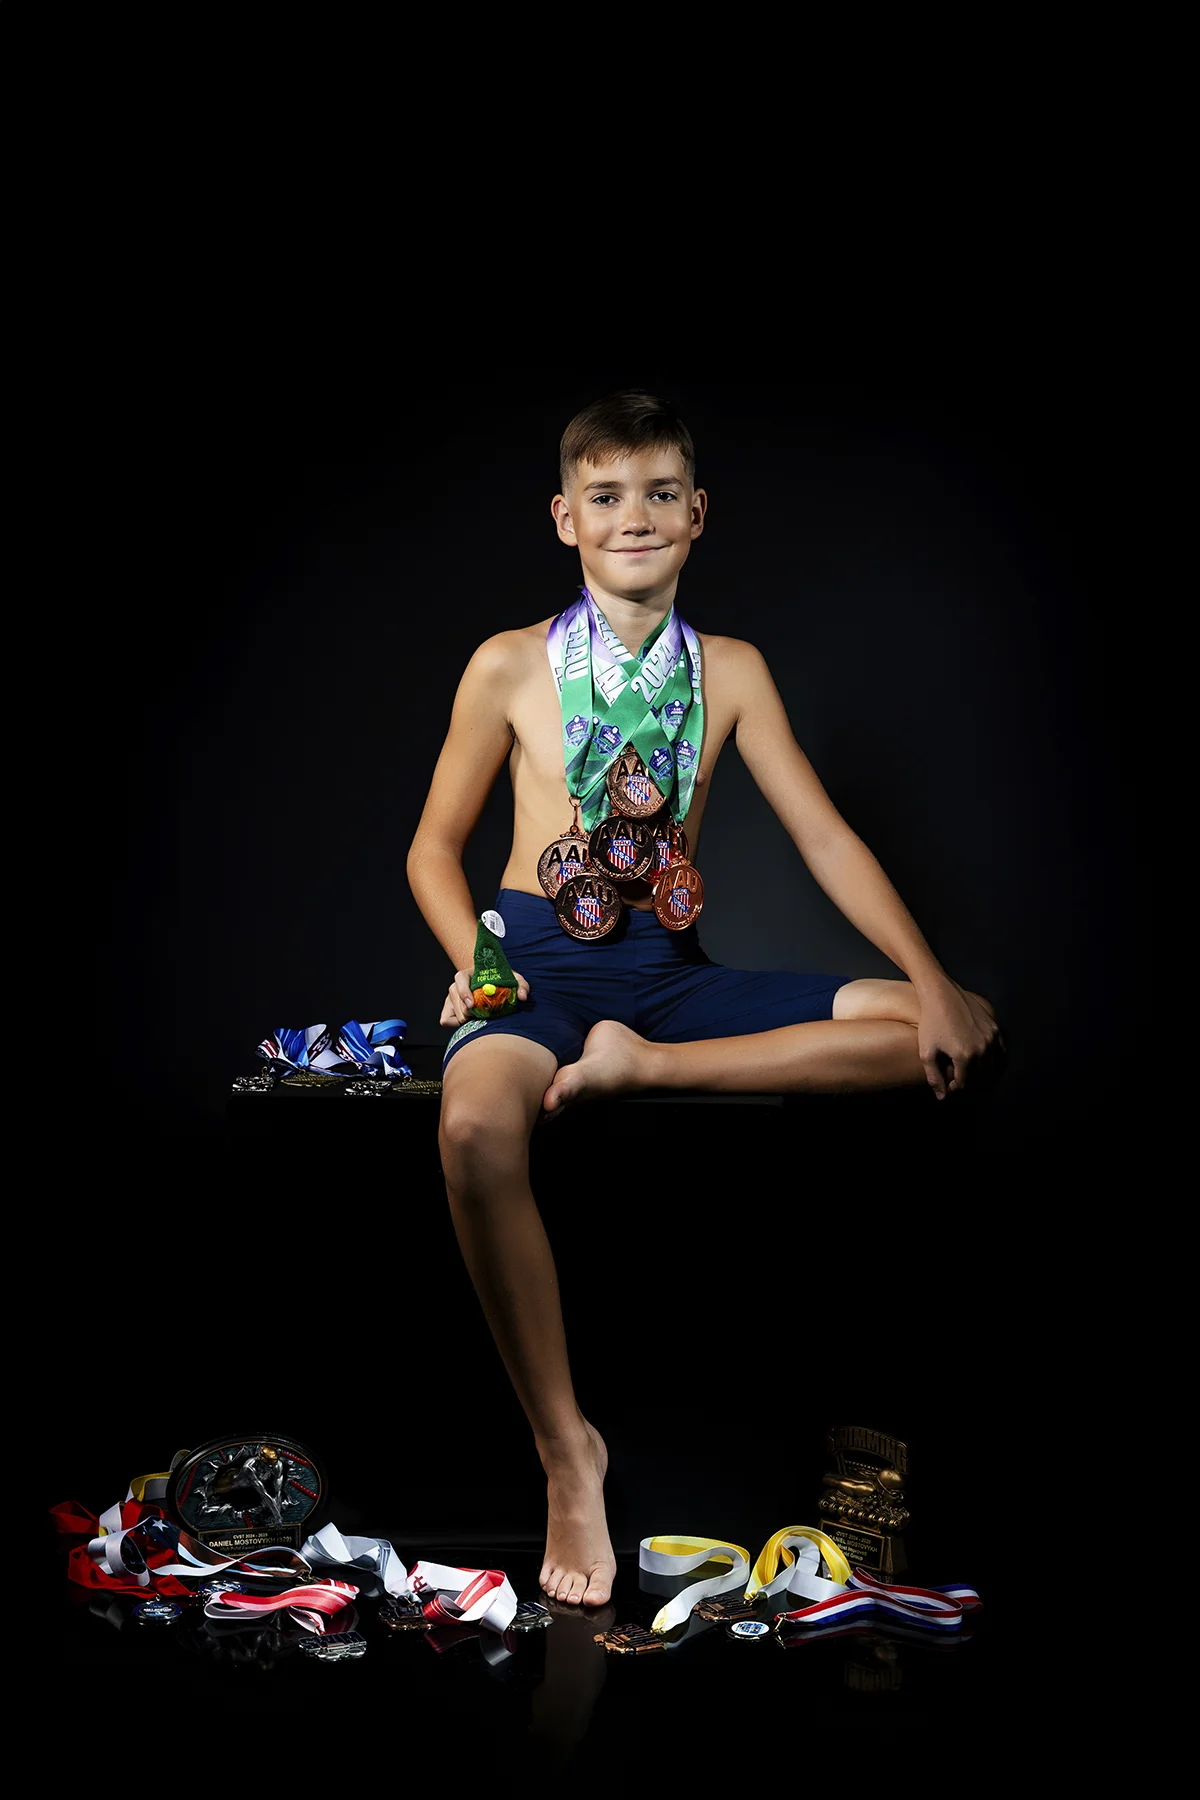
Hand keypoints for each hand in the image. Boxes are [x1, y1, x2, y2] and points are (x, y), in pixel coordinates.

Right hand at [439, 968, 529, 1026]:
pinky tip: (468, 1023)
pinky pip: (445, 1020)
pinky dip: (454, 1024)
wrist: (491, 987)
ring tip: (478, 1018)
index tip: (472, 1004)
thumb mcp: (513, 980)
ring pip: (452, 1011)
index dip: (464, 991)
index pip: (460, 978)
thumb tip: (523, 996)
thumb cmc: (501, 982)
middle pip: (455, 997)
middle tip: (479, 1016)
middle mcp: (457, 984)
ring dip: (465, 1018)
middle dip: (467, 1010)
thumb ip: (521, 986)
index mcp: (470, 973)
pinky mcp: (449, 1009)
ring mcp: (451, 997)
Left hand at [916, 980, 1004, 1098]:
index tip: (948, 1086)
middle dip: (970, 1083)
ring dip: (983, 1074)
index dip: (955, 1088)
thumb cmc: (930, 1023)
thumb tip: (942, 1097)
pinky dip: (996, 1061)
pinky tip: (985, 1064)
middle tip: (959, 1082)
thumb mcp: (926, 1052)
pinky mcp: (995, 1028)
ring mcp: (991, 1037)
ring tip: (971, 1075)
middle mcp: (982, 1048)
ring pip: (993, 1067)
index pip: (964, 1084)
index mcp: (965, 1056)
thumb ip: (934, 1077)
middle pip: (980, 1078)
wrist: (941, 994)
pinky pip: (1001, 1052)